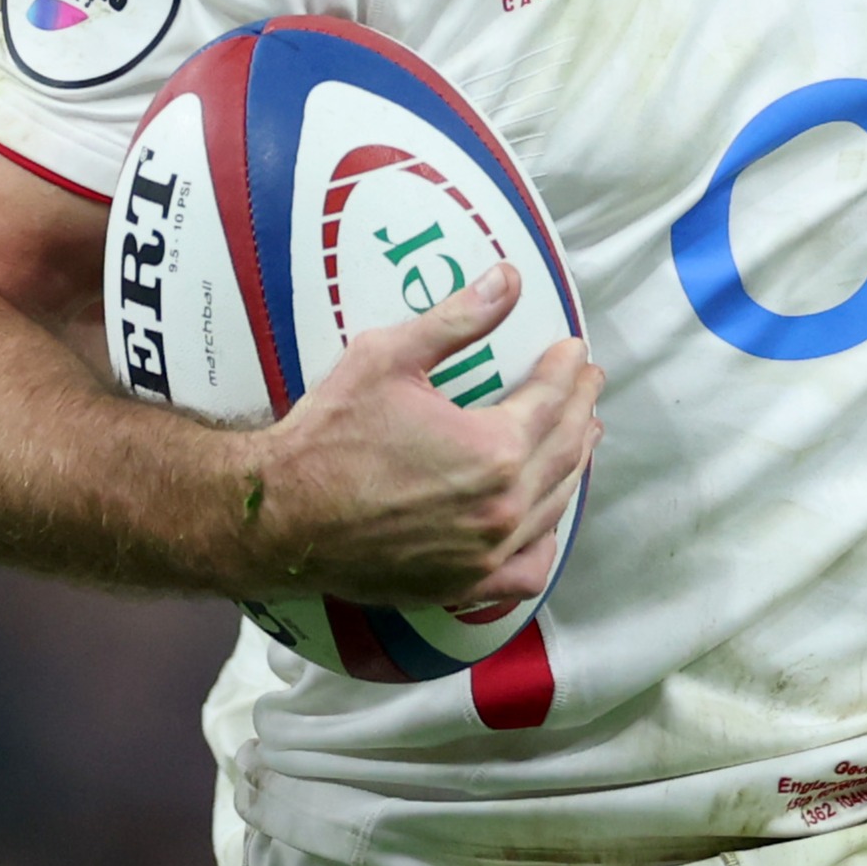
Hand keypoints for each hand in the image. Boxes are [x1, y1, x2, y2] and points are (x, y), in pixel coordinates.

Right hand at [248, 265, 602, 605]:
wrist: (280, 516)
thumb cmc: (329, 434)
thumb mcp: (389, 358)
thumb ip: (457, 319)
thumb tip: (508, 279)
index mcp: (493, 451)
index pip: (551, 402)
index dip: (567, 371)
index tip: (572, 350)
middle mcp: (501, 509)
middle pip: (564, 452)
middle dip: (580, 410)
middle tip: (586, 383)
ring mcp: (485, 554)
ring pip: (554, 507)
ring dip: (573, 467)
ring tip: (579, 436)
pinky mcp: (462, 586)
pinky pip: (526, 571)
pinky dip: (544, 542)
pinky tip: (543, 519)